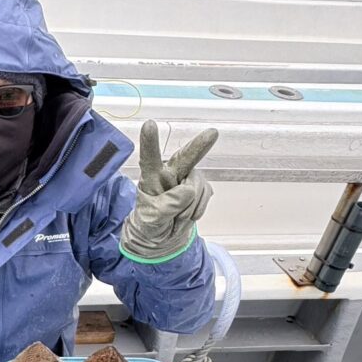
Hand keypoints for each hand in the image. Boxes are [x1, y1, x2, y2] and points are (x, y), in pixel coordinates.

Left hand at [121, 120, 217, 260]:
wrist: (162, 237)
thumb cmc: (150, 224)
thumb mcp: (151, 220)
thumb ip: (166, 206)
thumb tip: (187, 190)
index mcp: (151, 178)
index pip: (149, 159)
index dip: (150, 142)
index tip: (149, 124)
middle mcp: (170, 173)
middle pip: (185, 158)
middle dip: (198, 146)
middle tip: (212, 133)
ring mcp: (186, 179)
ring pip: (197, 187)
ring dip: (190, 206)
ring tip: (176, 217)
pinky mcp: (199, 187)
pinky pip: (205, 195)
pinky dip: (198, 209)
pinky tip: (187, 214)